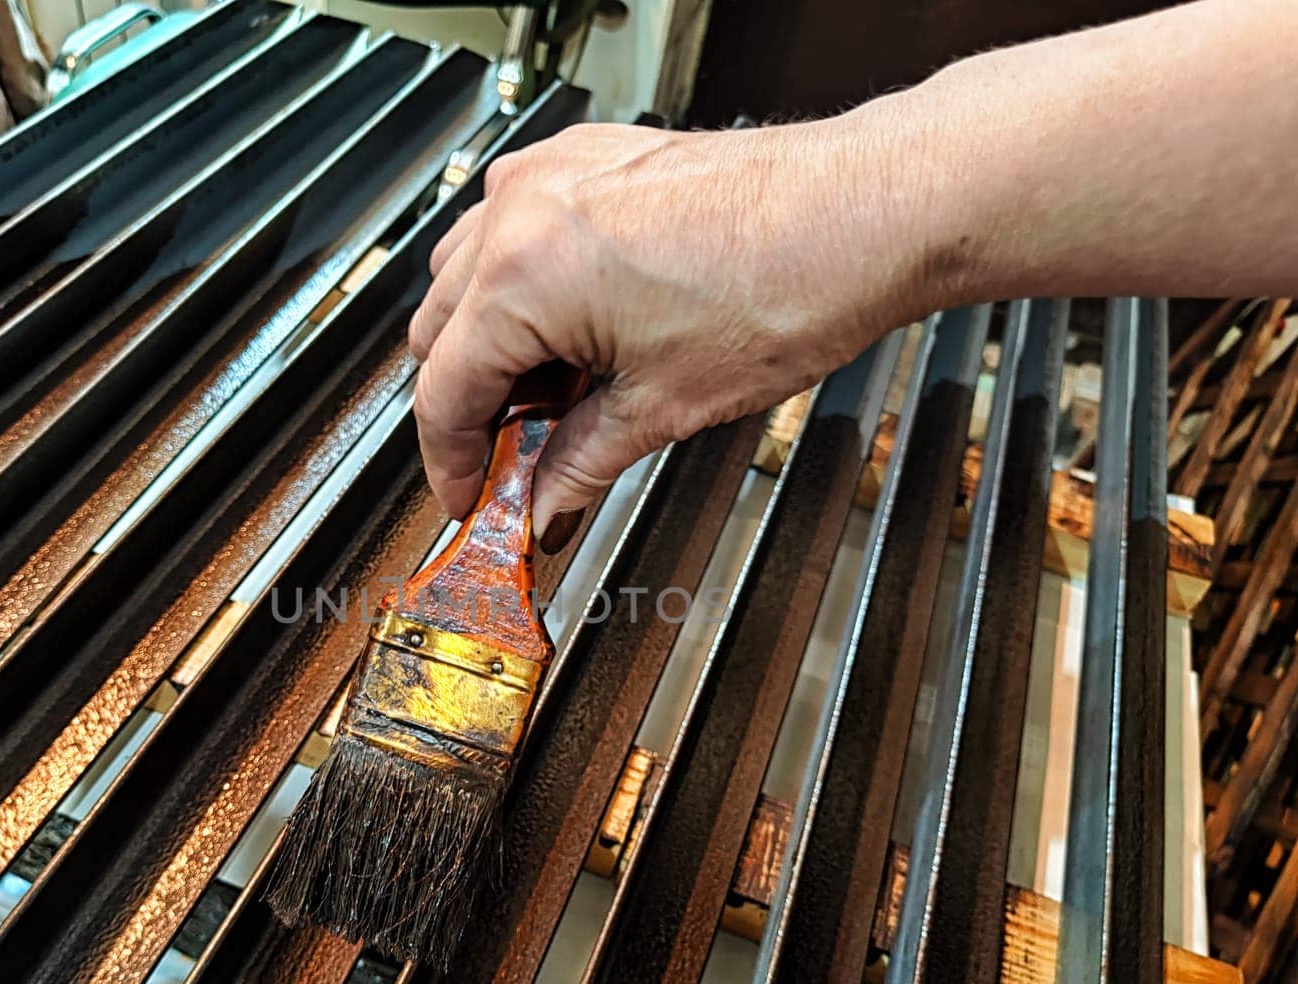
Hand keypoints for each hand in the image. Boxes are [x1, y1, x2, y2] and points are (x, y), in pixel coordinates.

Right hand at [407, 117, 943, 547]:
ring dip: (491, 345)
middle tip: (515, 461)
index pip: (442, 392)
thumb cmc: (789, 283)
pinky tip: (578, 334)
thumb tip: (543, 501)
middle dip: (470, 407)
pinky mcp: (586, 160)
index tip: (467, 496)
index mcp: (524, 275)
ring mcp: (552, 175)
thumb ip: (580, 462)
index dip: (450, 462)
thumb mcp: (665, 406)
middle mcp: (522, 211)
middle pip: (437, 332)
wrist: (868, 210)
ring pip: (466, 277)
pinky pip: (513, 230)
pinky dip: (523, 288)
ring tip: (556, 400)